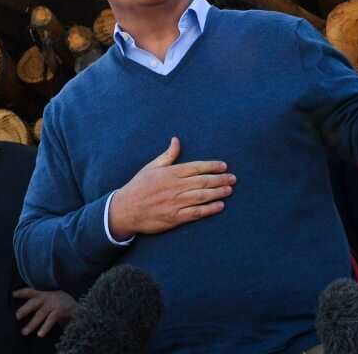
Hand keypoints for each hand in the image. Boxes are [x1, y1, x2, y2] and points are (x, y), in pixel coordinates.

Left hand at [13, 288, 75, 336]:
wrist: (81, 307)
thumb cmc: (64, 304)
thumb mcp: (53, 300)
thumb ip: (42, 303)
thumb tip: (27, 311)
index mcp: (45, 294)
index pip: (32, 291)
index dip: (22, 292)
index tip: (13, 294)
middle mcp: (49, 297)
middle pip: (33, 303)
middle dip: (25, 309)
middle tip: (17, 316)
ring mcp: (54, 304)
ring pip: (40, 314)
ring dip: (32, 324)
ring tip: (24, 332)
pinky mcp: (60, 311)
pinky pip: (50, 320)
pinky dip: (45, 327)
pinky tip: (40, 334)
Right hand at [108, 137, 233, 239]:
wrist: (125, 210)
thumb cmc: (138, 187)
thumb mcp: (151, 167)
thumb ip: (168, 155)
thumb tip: (176, 140)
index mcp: (170, 173)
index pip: (196, 167)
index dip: (212, 166)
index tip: (224, 166)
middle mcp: (175, 187)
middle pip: (203, 181)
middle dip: (220, 179)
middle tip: (233, 178)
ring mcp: (175, 202)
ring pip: (202, 196)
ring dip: (218, 192)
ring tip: (229, 189)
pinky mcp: (174, 217)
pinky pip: (196, 213)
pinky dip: (209, 209)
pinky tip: (220, 206)